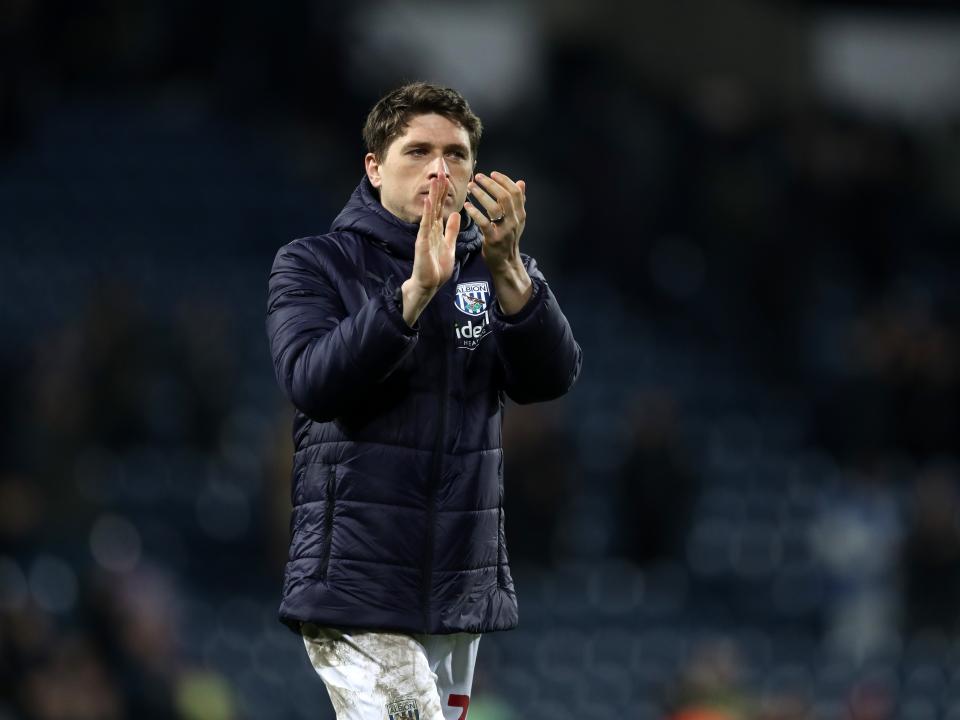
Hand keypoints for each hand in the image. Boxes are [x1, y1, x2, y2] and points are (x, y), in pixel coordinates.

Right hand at [402, 172, 459, 325]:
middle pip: (434, 205)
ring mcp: (424, 235)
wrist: (429, 284)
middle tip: (440, 171)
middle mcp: (429, 229)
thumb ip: (451, 230)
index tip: (447, 178)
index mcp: (436, 230)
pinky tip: (429, 201)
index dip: (444, 193)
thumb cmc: (436, 268)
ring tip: (435, 180)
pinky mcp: (421, 242)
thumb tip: (455, 214)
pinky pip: (425, 225)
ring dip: (432, 196)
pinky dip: (427, 213)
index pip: (441, 207)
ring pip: (429, 212)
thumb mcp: (448, 245)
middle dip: (438, 189)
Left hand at [464, 171, 526, 271]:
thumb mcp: (516, 220)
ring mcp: (505, 230)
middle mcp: (515, 221)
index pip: (516, 192)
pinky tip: (467, 205)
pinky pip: (484, 223)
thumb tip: (521, 182)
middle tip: (477, 177)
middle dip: (490, 184)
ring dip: (481, 195)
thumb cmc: (507, 238)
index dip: (504, 180)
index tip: (492, 173)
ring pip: (494, 208)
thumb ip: (518, 202)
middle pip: (505, 197)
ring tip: (470, 187)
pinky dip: (475, 212)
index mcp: (520, 214)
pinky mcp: (494, 239)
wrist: (505, 262)